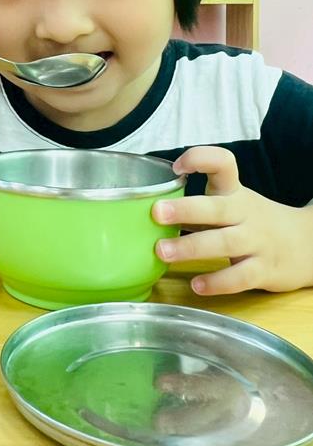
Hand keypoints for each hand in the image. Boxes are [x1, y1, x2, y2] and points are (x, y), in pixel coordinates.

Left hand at [152, 146, 312, 295]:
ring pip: (225, 243)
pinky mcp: (264, 270)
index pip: (224, 164)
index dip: (200, 159)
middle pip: (217, 207)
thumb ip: (200, 204)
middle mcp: (246, 213)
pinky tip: (196, 285)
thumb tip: (148, 211)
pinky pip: (240, 277)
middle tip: (155, 212)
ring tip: (162, 251)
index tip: (176, 167)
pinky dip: (217, 282)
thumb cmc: (254, 222)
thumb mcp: (234, 202)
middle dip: (186, 210)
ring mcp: (257, 242)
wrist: (306, 244)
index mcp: (235, 192)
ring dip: (191, 247)